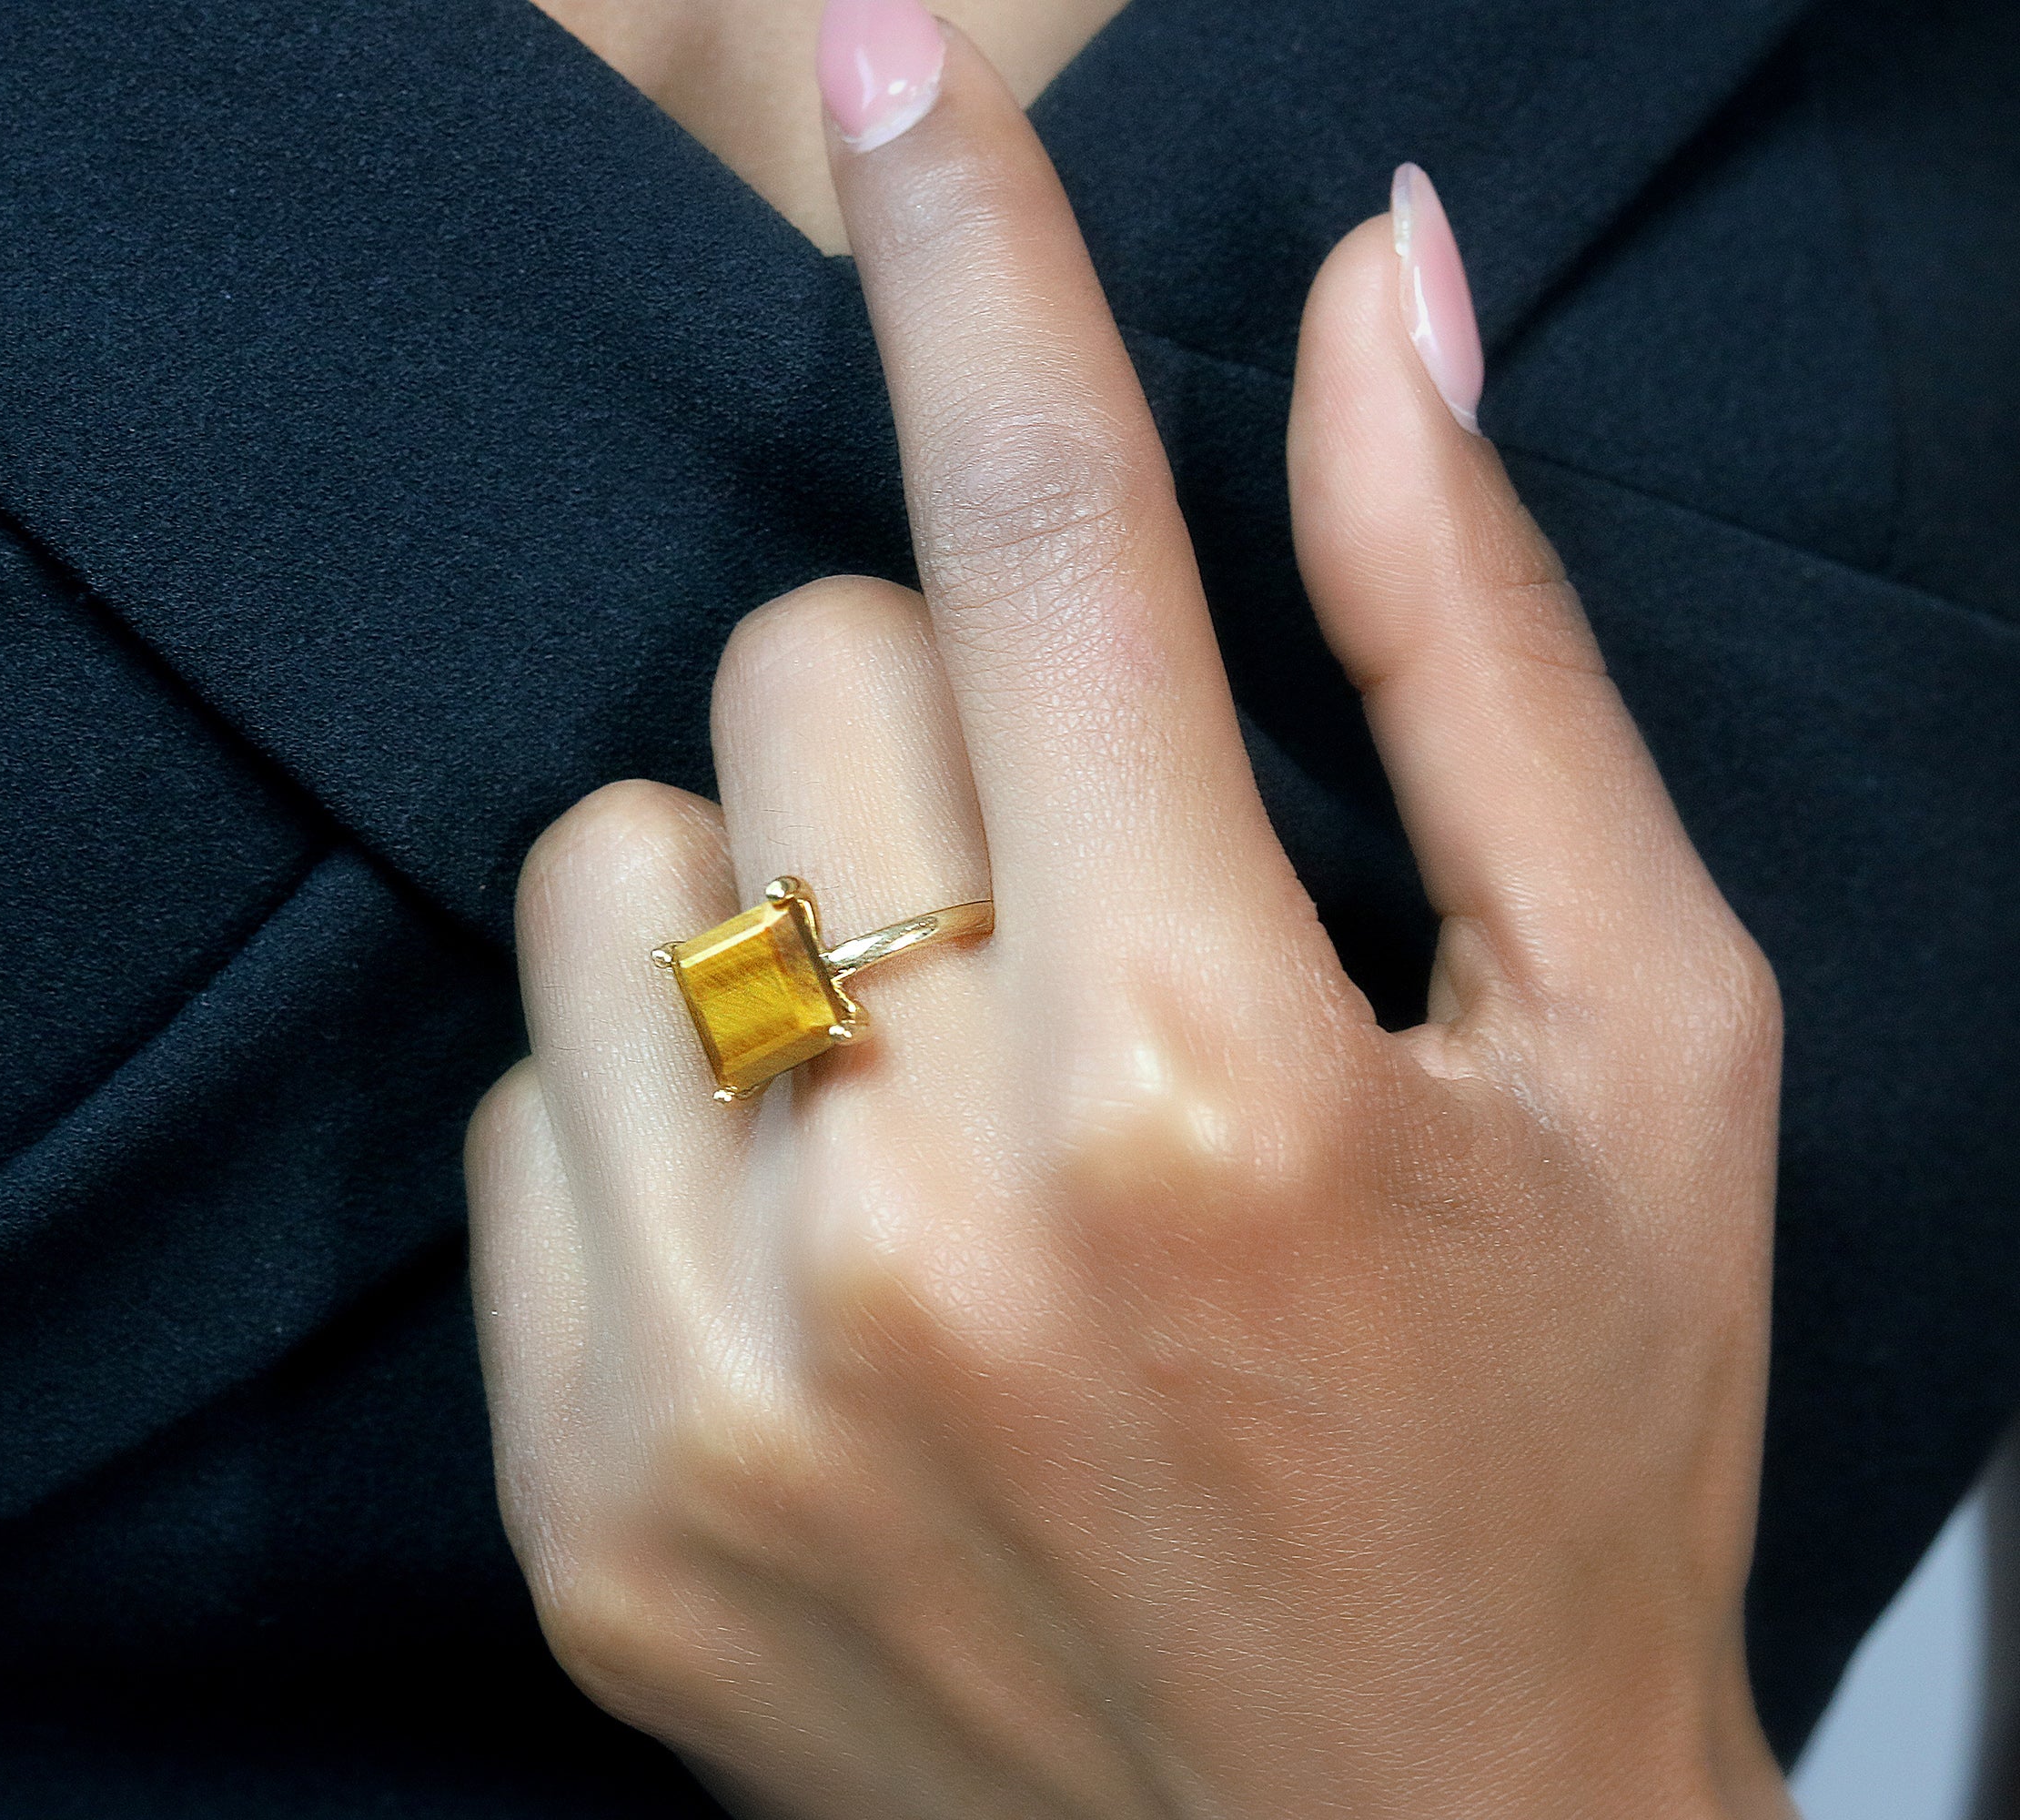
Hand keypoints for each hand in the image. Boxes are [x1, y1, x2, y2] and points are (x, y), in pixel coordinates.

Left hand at [467, 17, 1788, 1817]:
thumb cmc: (1561, 1456)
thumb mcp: (1638, 1048)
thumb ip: (1475, 651)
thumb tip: (1379, 300)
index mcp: (1217, 1082)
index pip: (1041, 536)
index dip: (969, 254)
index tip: (890, 60)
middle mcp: (932, 1225)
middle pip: (783, 668)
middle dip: (925, 708)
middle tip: (1071, 882)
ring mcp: (720, 1381)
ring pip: (602, 867)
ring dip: (765, 897)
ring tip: (938, 1067)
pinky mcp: (588, 1502)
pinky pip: (517, 1108)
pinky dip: (662, 1108)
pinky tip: (830, 1235)